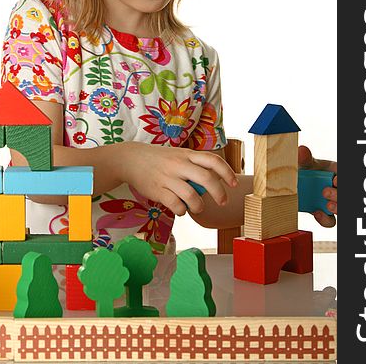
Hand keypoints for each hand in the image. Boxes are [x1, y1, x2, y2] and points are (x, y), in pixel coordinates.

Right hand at [117, 142, 237, 216]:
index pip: (213, 160)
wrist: (131, 159)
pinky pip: (176, 205)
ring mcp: (168, 177)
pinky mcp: (157, 190)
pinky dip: (182, 211)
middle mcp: (179, 164)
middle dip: (219, 193)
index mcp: (187, 154)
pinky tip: (180, 209)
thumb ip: (194, 165)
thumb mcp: (178, 154)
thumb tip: (213, 183)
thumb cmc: (159, 158)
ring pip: (192, 195)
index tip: (234, 183)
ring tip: (198, 207)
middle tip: (222, 202)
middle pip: (207, 179)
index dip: (227, 172)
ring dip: (199, 206)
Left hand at [298, 145, 336, 227]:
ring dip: (338, 208)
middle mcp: (336, 187)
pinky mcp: (325, 213)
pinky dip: (325, 219)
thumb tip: (302, 150)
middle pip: (345, 193)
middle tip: (325, 192)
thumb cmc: (302, 171)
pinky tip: (317, 213)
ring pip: (343, 208)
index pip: (343, 174)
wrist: (292, 185)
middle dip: (339, 195)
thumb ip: (303, 158)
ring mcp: (332, 201)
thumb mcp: (303, 163)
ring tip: (327, 205)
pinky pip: (330, 221)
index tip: (335, 181)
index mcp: (335, 171)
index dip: (343, 179)